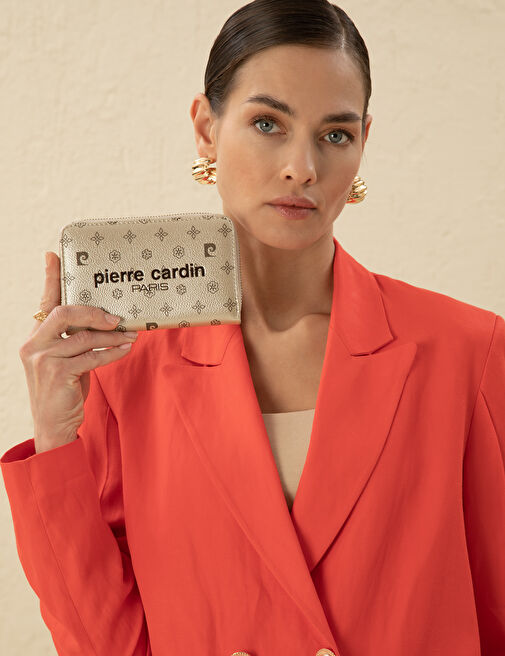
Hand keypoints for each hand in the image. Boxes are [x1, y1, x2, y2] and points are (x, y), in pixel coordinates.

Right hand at [19, 251, 137, 452]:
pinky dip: (112, 352)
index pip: (45, 302)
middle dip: (94, 311)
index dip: (50, 278)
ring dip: (111, 335)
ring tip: (130, 334)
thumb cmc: (65, 392)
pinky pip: (92, 356)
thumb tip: (105, 319)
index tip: (53, 255)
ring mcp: (43, 359)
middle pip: (64, 312)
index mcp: (35, 337)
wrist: (53, 428)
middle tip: (116, 317)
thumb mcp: (67, 361)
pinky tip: (125, 348)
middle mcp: (33, 344)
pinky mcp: (57, 374)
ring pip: (83, 336)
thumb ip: (75, 340)